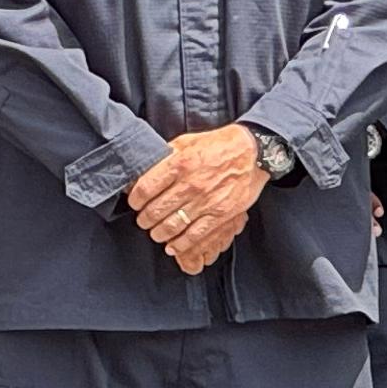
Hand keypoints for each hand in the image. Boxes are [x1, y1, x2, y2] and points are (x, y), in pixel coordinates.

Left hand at [125, 125, 270, 277]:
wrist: (252, 152)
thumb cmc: (218, 145)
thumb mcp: (187, 141)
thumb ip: (165, 156)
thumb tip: (145, 169)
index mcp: (179, 163)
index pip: (145, 188)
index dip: (135, 200)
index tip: (134, 203)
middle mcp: (190, 184)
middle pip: (155, 211)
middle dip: (144, 220)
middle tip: (143, 221)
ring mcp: (206, 201)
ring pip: (172, 226)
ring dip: (159, 234)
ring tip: (156, 233)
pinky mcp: (220, 215)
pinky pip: (195, 236)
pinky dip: (180, 244)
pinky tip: (173, 245)